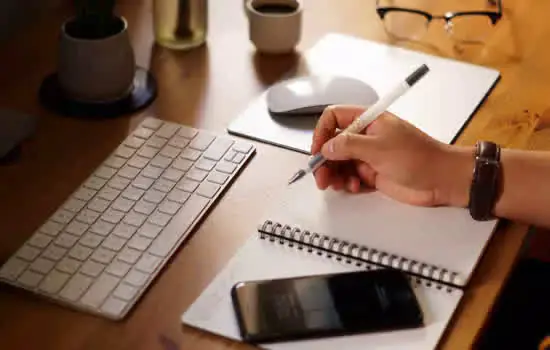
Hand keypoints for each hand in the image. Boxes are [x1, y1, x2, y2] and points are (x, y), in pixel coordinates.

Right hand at [310, 105, 471, 206]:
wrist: (442, 180)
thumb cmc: (420, 157)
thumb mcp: (379, 148)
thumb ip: (349, 146)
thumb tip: (326, 146)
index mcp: (369, 120)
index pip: (334, 118)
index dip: (322, 132)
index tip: (318, 150)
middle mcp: (366, 136)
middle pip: (333, 144)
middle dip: (324, 160)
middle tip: (320, 176)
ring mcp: (368, 156)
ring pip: (339, 163)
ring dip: (334, 174)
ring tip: (336, 184)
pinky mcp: (372, 174)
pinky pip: (350, 177)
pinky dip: (346, 183)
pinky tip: (353, 187)